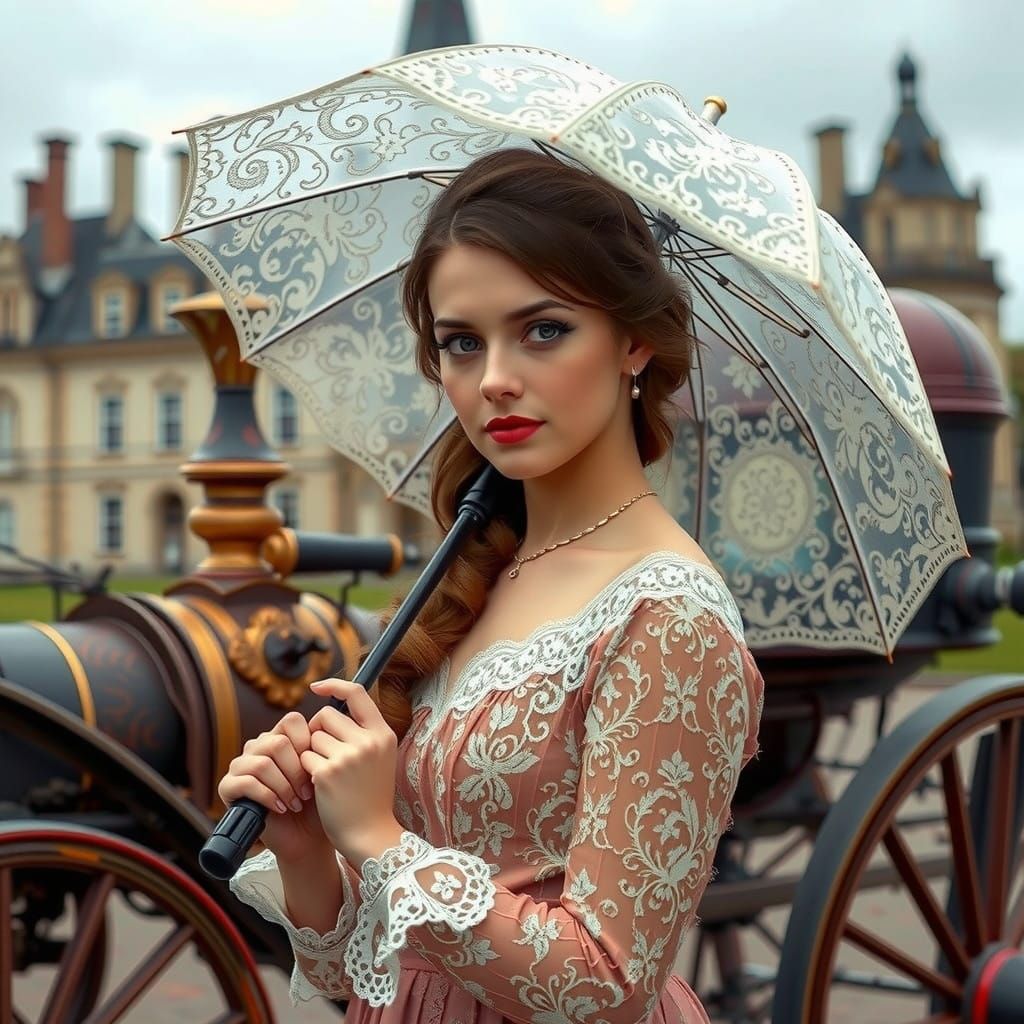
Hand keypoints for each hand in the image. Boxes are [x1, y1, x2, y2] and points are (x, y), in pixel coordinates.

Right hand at [217, 711, 330, 865]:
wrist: (306, 836)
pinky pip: (246, 782)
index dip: (308, 743)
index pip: (292, 720)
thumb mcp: (323, 768)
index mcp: (281, 735)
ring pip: (263, 764)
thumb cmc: (318, 801)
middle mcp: (258, 746)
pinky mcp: (228, 786)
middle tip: (306, 792)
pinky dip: (268, 796)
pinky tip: (280, 807)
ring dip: (284, 786)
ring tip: (295, 802)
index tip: (316, 767)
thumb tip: (322, 731)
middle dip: (296, 771)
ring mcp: (241, 765)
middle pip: (278, 743)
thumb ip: (318, 746)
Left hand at [304, 678, 400, 861]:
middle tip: (326, 756)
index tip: (316, 687)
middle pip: (325, 716)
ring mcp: (347, 756)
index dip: (334, 685)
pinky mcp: (327, 773)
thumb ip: (362, 734)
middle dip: (318, 733)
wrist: (370, 835)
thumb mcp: (379, 759)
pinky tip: (317, 787)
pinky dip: (304, 771)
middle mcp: (368, 741)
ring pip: (312, 738)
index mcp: (383, 734)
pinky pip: (303, 758)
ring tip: (326, 775)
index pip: (357, 693)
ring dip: (311, 754)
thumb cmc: (370, 798)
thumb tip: (330, 711)